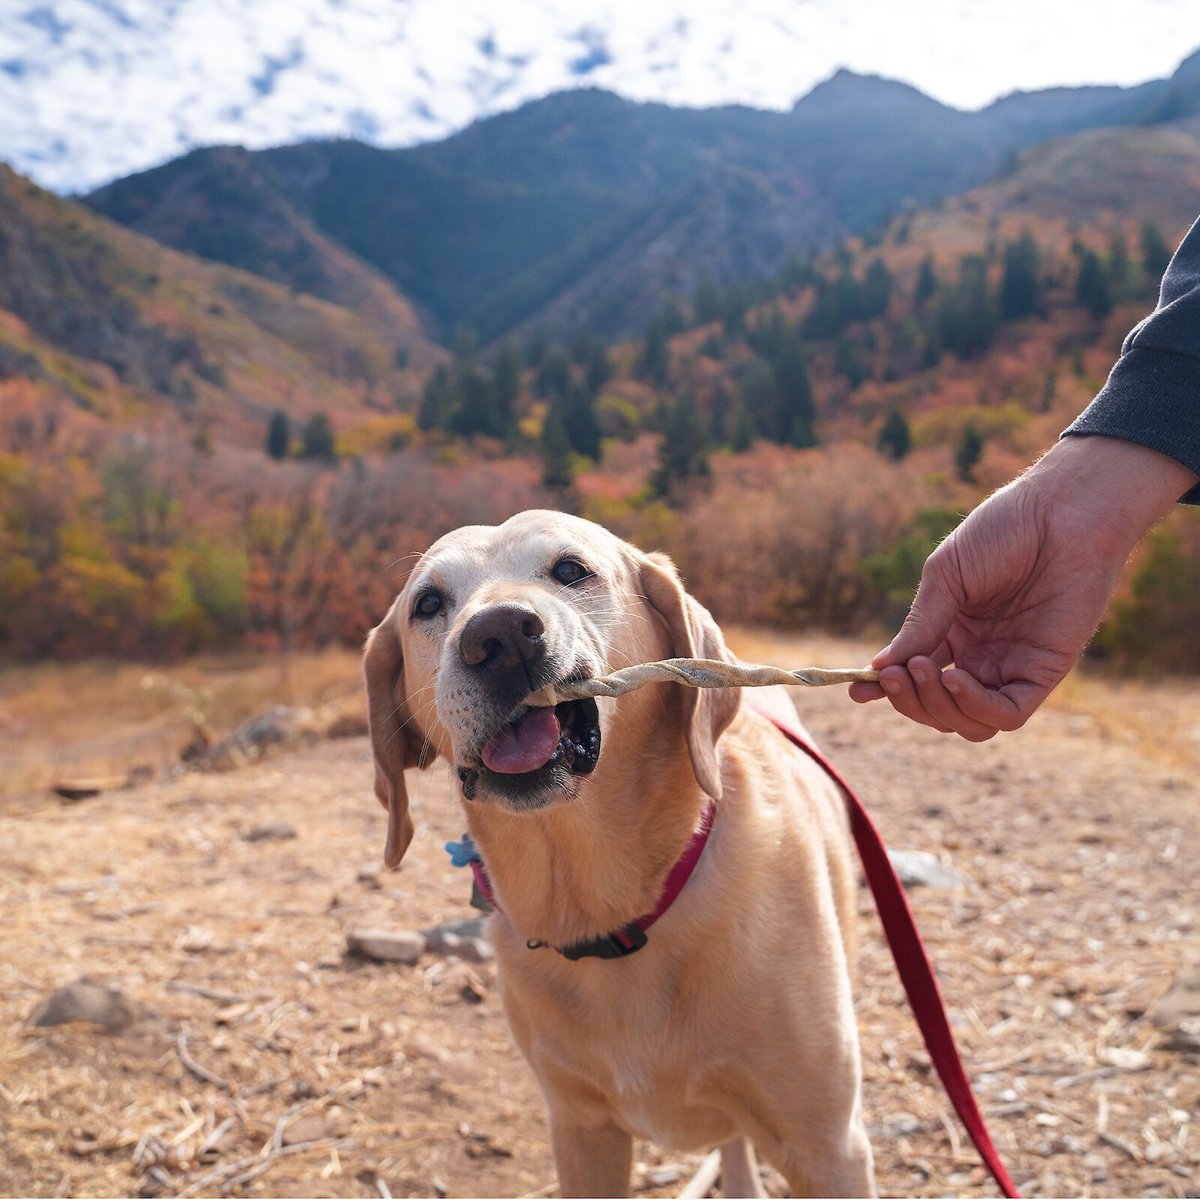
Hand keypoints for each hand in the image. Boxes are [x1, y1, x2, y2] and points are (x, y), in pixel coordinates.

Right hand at [849, 436, 1197, 739]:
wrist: (1062, 511)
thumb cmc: (1004, 531)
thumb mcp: (947, 578)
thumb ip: (920, 626)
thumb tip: (879, 669)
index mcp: (955, 633)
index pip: (916, 676)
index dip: (888, 688)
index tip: (857, 690)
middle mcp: (982, 657)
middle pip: (938, 707)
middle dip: (909, 699)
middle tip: (894, 674)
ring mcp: (1012, 667)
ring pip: (968, 722)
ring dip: (937, 708)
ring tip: (924, 672)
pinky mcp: (1044, 672)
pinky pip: (1007, 714)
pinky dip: (975, 707)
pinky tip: (954, 679)